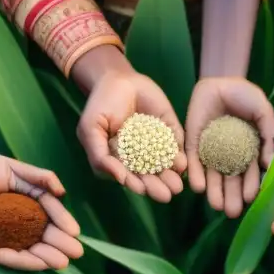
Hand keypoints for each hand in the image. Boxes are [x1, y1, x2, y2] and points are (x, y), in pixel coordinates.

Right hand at [0, 151, 81, 270]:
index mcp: (5, 240)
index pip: (23, 252)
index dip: (38, 259)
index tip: (53, 263)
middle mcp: (18, 222)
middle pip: (41, 235)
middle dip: (58, 245)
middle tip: (76, 253)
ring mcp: (22, 199)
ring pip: (47, 210)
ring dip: (61, 220)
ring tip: (74, 232)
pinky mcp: (22, 177)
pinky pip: (40, 180)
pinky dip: (51, 184)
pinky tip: (60, 192)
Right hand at [77, 69, 185, 202]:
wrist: (118, 79)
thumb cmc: (100, 105)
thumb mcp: (91, 129)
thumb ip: (99, 155)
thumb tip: (117, 178)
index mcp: (120, 161)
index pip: (129, 177)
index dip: (135, 183)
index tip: (140, 188)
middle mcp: (140, 158)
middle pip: (150, 177)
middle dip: (157, 186)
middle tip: (167, 194)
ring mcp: (156, 145)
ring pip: (165, 166)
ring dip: (172, 177)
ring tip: (177, 186)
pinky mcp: (170, 132)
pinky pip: (176, 146)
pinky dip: (180, 156)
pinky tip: (182, 163)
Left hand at [185, 77, 273, 217]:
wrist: (218, 82)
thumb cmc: (244, 96)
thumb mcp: (263, 111)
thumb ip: (268, 134)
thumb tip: (270, 162)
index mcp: (249, 151)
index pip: (250, 173)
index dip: (252, 185)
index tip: (253, 198)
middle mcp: (230, 156)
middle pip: (231, 179)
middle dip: (232, 196)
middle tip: (233, 212)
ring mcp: (211, 152)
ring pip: (212, 175)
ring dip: (214, 191)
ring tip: (216, 205)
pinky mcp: (193, 145)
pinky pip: (193, 163)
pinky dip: (195, 175)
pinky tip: (198, 187)